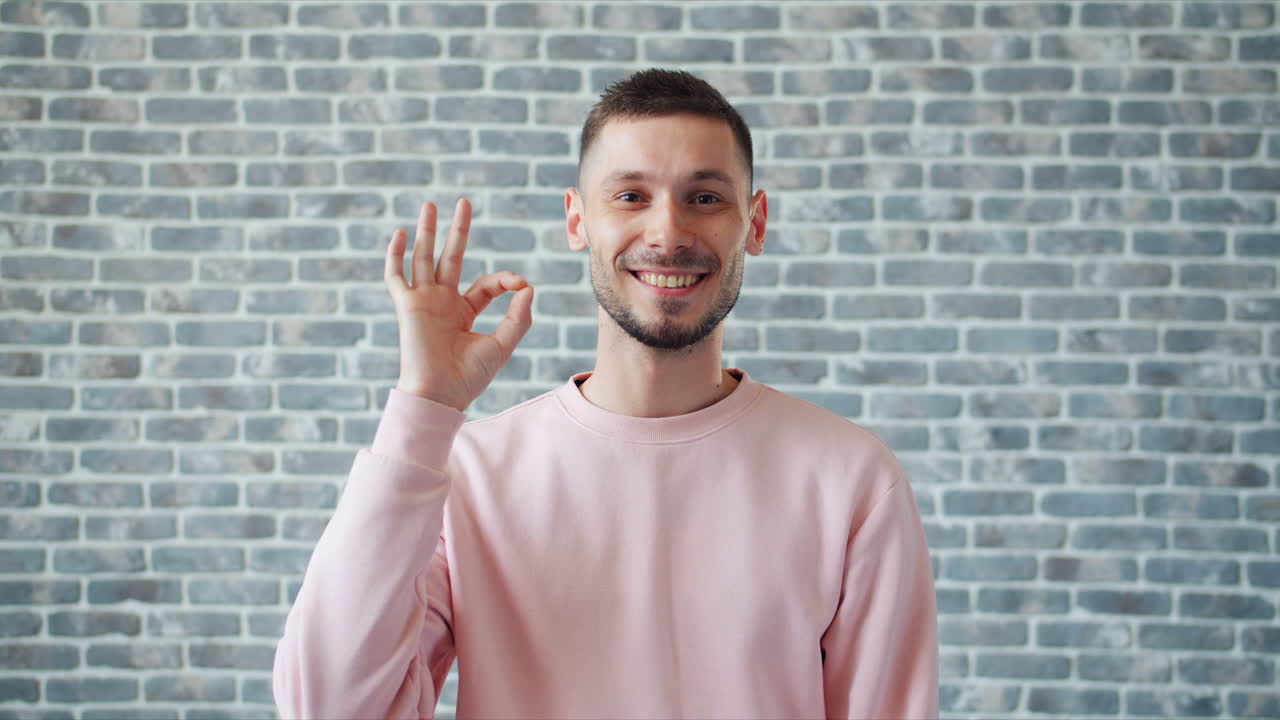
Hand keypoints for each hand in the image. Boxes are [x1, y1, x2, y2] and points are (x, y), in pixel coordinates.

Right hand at [384, 199, 534, 411]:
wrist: (442, 395)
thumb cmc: (470, 377)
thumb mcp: (503, 344)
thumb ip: (519, 317)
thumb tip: (528, 287)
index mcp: (464, 312)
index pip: (486, 284)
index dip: (506, 279)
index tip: (520, 283)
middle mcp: (442, 303)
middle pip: (450, 258)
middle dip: (458, 231)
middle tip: (464, 202)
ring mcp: (424, 302)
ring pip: (424, 258)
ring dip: (427, 231)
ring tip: (430, 205)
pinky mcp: (407, 306)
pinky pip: (395, 277)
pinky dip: (394, 255)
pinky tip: (398, 233)